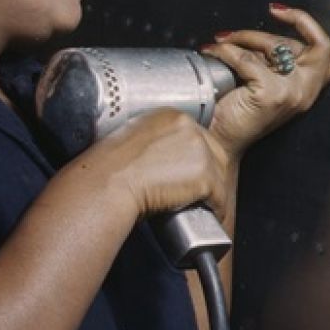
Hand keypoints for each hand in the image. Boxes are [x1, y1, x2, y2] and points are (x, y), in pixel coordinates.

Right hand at [86, 108, 231, 218]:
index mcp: (171, 115)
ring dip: (213, 192)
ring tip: (202, 206)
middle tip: (198, 193)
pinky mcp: (204, 175)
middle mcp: (189, 127)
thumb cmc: (110, 168)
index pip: (198, 136)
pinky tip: (208, 214)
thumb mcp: (132, 139)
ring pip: (220, 174)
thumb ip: (153, 140)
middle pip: (215, 153)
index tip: (191, 173)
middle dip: (209, 174)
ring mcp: (200, 150)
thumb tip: (163, 157)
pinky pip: (220, 196)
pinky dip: (216, 208)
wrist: (108, 184)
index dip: (197, 158)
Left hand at [200, 2, 329, 157]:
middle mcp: (306, 92)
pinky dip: (225, 50)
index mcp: (308, 88)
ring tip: (224, 39)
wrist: (217, 141)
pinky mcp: (270, 95)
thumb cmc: (236, 110)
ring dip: (247, 34)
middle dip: (296, 19)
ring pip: (278, 45)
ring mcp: (291, 94)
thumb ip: (276, 59)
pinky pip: (246, 58)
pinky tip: (213, 51)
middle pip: (318, 44)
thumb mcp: (265, 79)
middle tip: (273, 10)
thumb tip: (268, 32)